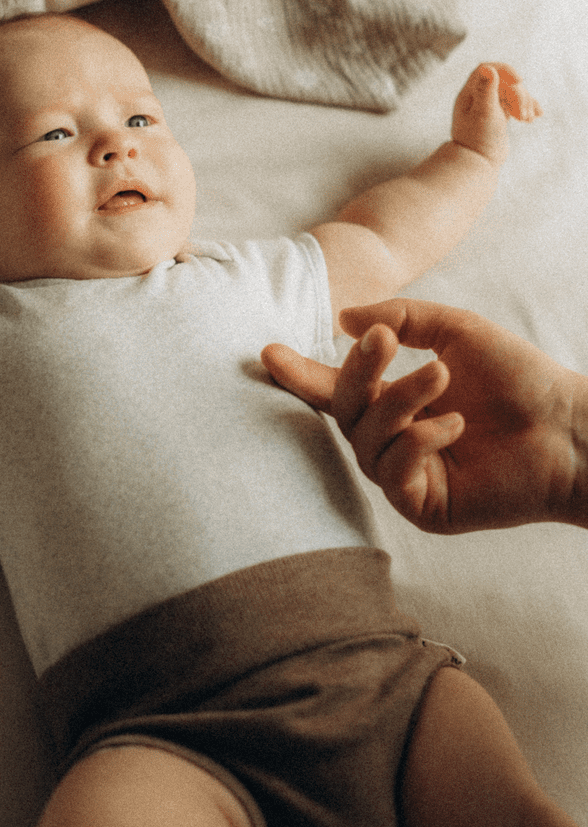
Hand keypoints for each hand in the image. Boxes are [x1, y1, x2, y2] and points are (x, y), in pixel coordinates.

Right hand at [261, 298, 586, 532]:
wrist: (570, 427)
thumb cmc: (522, 380)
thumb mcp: (456, 332)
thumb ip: (401, 319)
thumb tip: (345, 320)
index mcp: (397, 404)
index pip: (338, 391)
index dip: (303, 374)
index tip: (269, 353)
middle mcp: (394, 442)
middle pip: (344, 412)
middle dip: (356, 374)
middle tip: (380, 341)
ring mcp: (406, 477)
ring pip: (365, 440)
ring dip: (398, 402)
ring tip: (441, 379)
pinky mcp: (423, 507)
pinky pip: (391, 473)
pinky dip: (416, 441)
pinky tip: (453, 425)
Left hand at [451, 62, 540, 164]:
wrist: (478, 165)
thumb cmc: (479, 140)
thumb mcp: (484, 113)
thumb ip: (486, 90)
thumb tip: (488, 68)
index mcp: (469, 93)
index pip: (487, 69)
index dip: (505, 71)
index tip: (520, 81)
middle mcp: (477, 97)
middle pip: (504, 82)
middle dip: (519, 95)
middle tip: (523, 114)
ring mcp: (488, 105)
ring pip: (512, 93)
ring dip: (524, 102)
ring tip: (528, 120)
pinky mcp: (498, 115)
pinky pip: (515, 104)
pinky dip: (526, 108)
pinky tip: (534, 118)